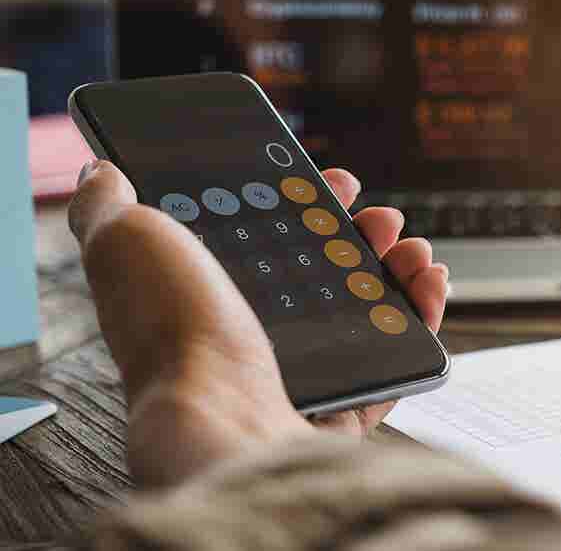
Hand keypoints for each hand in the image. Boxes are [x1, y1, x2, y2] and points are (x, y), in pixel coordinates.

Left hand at [68, 161, 448, 486]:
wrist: (219, 415)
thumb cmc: (170, 330)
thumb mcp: (125, 243)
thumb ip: (108, 205)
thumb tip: (104, 170)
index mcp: (212, 298)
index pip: (269, 241)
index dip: (307, 204)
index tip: (332, 180)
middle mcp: (256, 338)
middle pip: (325, 274)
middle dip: (362, 233)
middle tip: (380, 216)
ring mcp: (303, 375)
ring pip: (365, 314)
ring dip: (398, 269)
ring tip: (413, 247)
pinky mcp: (344, 409)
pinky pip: (395, 360)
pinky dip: (422, 318)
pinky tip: (432, 282)